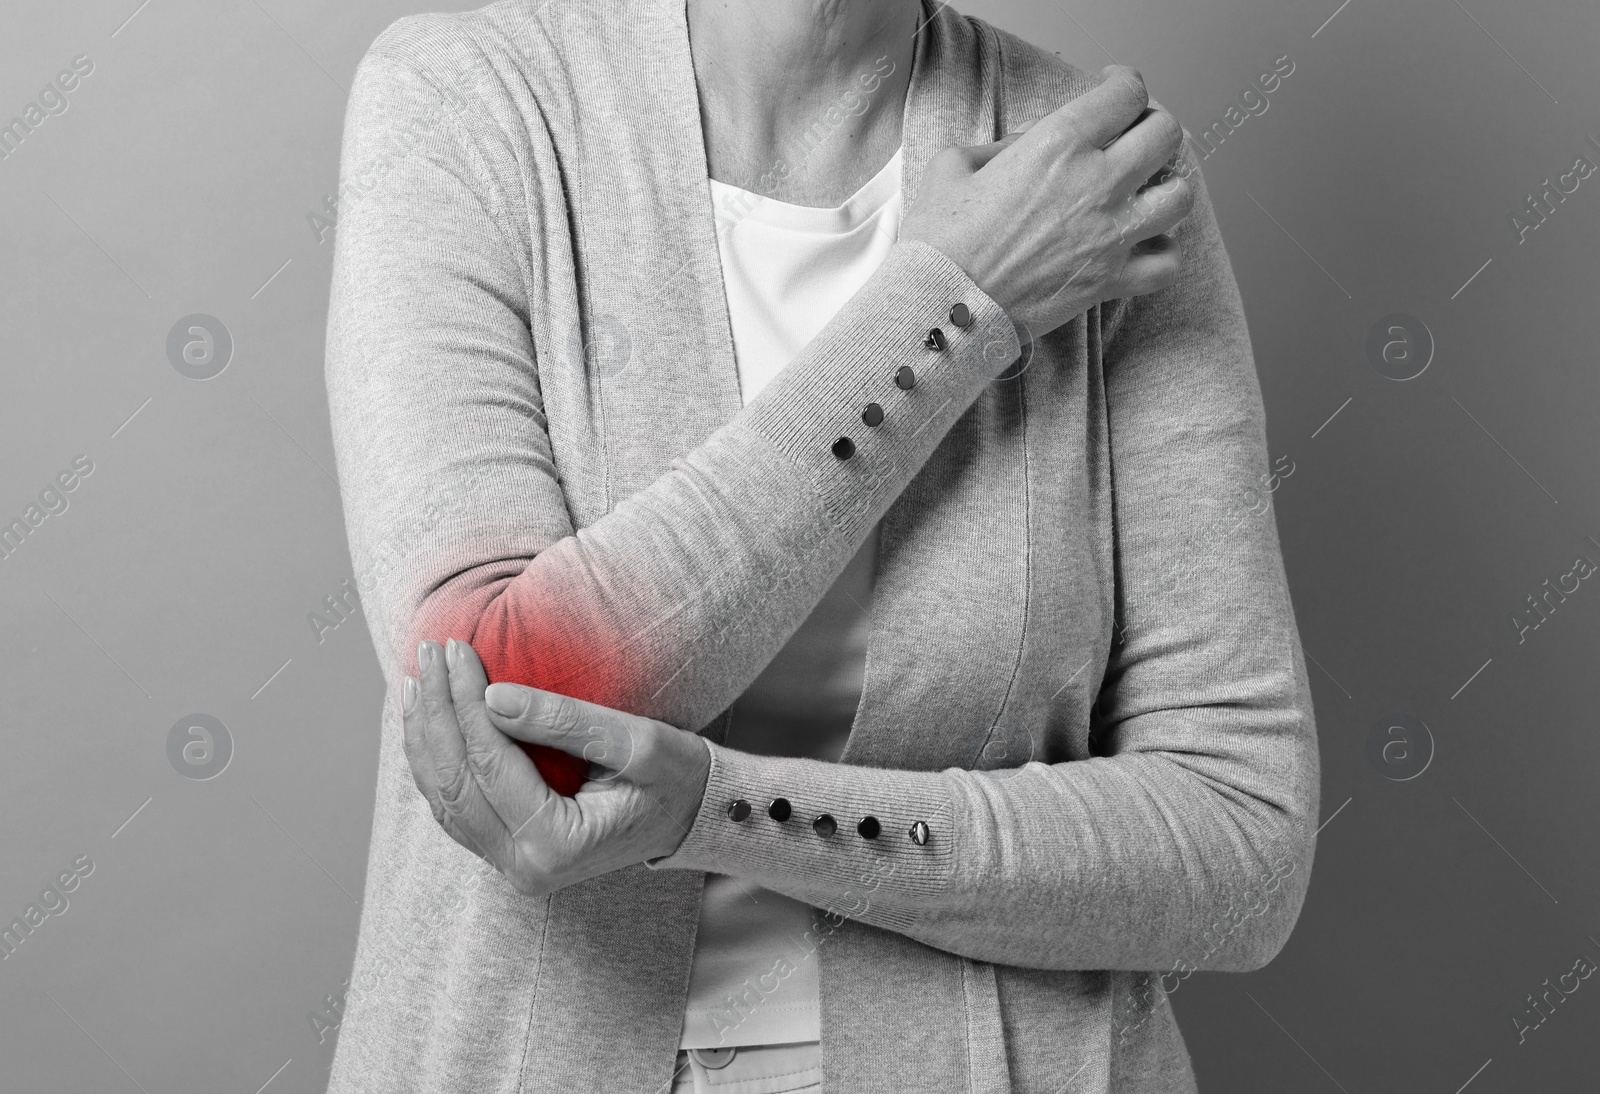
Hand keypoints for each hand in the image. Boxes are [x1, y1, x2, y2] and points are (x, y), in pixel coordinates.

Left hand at [401, 638, 712, 897]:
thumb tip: (492, 696)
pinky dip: (435, 760)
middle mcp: (526, 866)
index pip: (492, 763)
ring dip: (425, 735)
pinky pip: (455, 806)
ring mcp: (512, 865)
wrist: (693, 817)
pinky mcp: (508, 853)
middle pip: (457, 781)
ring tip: (417, 680)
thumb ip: (564, 722)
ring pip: (445, 797)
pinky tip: (428, 720)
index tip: (458, 648)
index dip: (467, 700)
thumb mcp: (636, 742)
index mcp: (557, 844)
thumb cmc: (676, 778)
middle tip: (429, 652)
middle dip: (436, 711)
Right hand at [899, 64, 1193, 338]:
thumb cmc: (938, 240)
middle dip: (1153, 127)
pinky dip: (1162, 252)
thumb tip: (1028, 146)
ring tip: (1145, 192)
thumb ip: (1001, 145)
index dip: (1124, 84)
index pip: (1126, 94)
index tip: (1114, 88)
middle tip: (1134, 135)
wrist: (937, 307)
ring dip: (1167, 188)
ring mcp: (1109, 235)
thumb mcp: (954, 165)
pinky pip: (1168, 262)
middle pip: (1166, 135)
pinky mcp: (1109, 282)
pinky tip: (1141, 246)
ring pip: (1180, 196)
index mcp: (1058, 144)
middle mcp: (1096, 183)